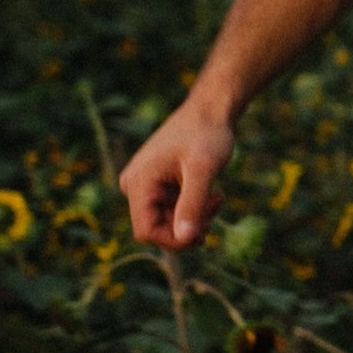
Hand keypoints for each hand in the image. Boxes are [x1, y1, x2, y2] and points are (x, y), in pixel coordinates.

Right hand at [121, 101, 234, 250]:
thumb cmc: (207, 135)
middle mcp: (134, 186)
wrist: (210, 111)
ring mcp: (144, 185)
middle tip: (217, 205)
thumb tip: (185, 238)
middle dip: (189, 226)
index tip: (205, 232)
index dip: (175, 240)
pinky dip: (194, 208)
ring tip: (218, 197)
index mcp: (138, 183)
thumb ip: (193, 204)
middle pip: (158, 228)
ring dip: (195, 216)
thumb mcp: (203, 170)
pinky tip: (213, 193)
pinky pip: (173, 209)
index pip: (146, 232)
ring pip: (168, 221)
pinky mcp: (156, 184)